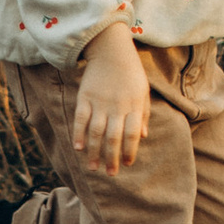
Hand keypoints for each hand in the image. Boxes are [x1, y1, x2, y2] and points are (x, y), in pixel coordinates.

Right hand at [71, 24, 150, 172]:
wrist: (111, 49)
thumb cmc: (130, 72)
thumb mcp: (143, 92)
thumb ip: (144, 114)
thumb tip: (144, 136)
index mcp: (133, 106)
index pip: (132, 134)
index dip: (130, 151)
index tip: (127, 164)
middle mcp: (116, 107)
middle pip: (113, 138)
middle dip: (112, 158)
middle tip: (110, 174)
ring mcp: (99, 102)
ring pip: (96, 132)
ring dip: (94, 152)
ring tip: (93, 168)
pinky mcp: (85, 97)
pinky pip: (81, 119)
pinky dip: (79, 134)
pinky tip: (78, 148)